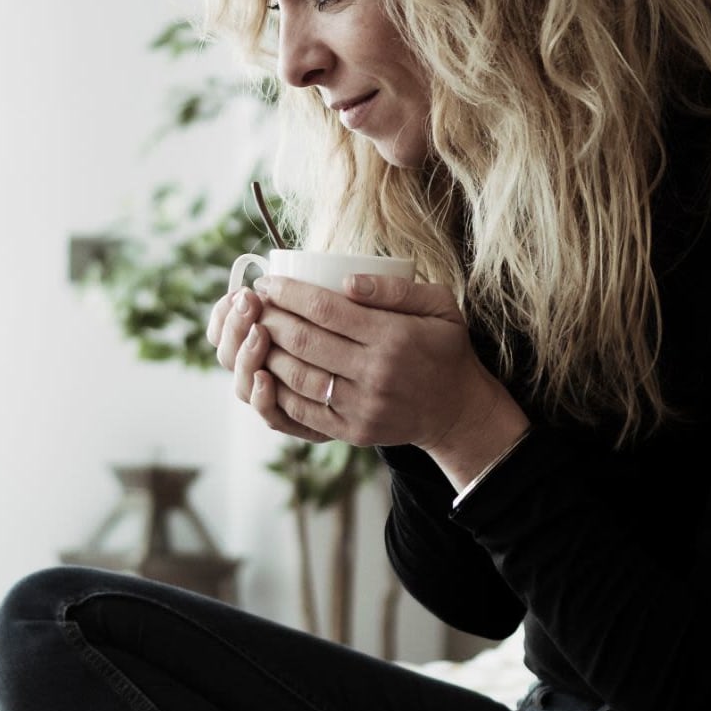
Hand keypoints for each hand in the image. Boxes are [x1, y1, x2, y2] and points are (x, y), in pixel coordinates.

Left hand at [226, 272, 527, 479]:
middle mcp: (375, 373)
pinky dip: (277, 390)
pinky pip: (302, 411)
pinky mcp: (352, 430)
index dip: (288, 294)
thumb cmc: (444, 348)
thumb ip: (395, 289)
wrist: (457, 410)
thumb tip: (346, 280)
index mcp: (393, 337)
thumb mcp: (439, 306)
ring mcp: (362, 406)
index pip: (326, 310)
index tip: (267, 283)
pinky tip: (265, 370)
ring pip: (297, 377)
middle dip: (270, 319)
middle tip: (252, 305)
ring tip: (254, 334)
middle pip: (304, 342)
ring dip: (267, 353)